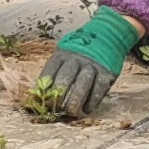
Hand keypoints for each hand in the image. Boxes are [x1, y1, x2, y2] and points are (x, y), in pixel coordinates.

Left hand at [38, 3, 142, 117]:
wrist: (108, 35)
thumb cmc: (80, 51)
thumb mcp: (65, 53)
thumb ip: (56, 69)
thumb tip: (40, 94)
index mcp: (62, 53)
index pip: (49, 71)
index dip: (44, 88)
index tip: (41, 101)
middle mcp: (77, 58)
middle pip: (65, 80)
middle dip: (58, 98)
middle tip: (56, 109)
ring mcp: (92, 65)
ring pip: (81, 86)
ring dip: (75, 102)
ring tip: (71, 112)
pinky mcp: (107, 72)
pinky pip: (98, 90)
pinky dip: (92, 102)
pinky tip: (87, 109)